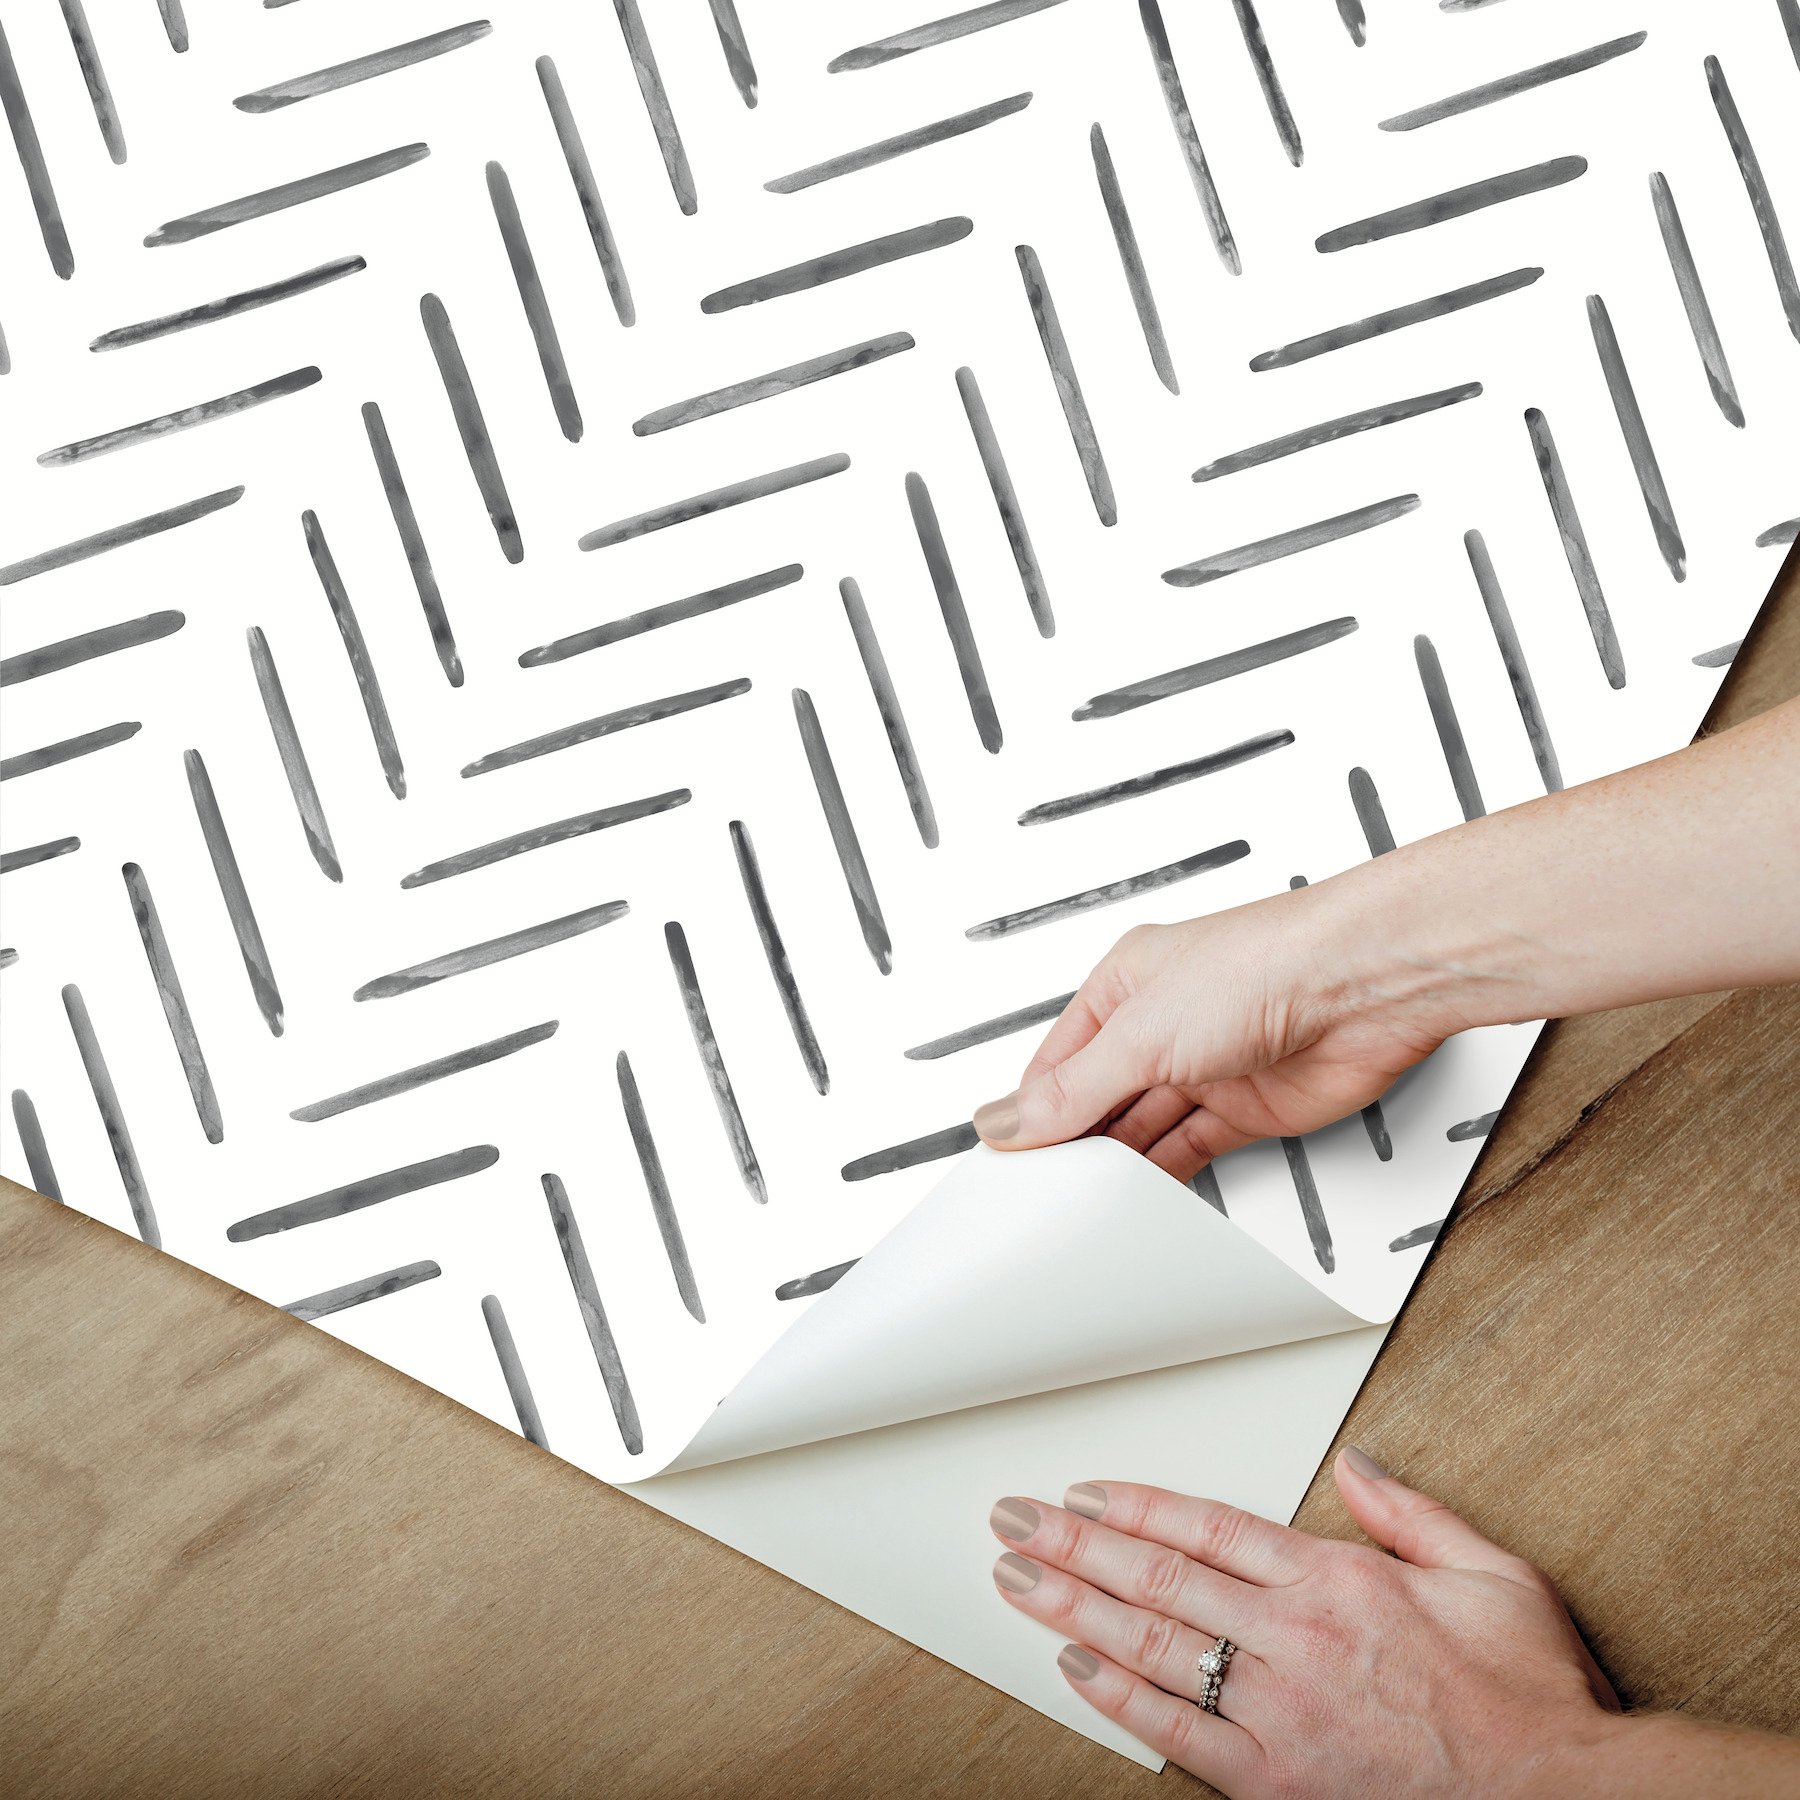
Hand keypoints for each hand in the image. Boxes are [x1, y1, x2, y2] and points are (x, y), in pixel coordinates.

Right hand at [972, 887, 1455, 1181]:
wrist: (1364, 987)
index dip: (1032, 1109)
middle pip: (1100, 1098)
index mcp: (1126, 985)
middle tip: (1042, 1190)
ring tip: (1084, 1202)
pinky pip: (1191, 1148)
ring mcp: (1207, 1066)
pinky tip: (1140, 1197)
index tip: (1007, 1158)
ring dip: (1119, 1163)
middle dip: (1074, 1141)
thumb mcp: (1141, 1033)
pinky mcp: (1248, 1108)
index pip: (1059, 1060)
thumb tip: (1007, 1118)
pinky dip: (1166, 1175)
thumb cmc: (1265, 965)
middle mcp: (1165, 1024)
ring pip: (1144, 1128)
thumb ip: (1074, 1089)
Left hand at [988, 1448, 1624, 1797]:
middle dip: (1074, 1547)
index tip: (1083, 1493)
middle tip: (1014, 1523)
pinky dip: (1120, 1701)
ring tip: (1018, 1581)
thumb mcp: (1491, 1573)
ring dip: (1073, 1611)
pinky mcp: (1279, 1783)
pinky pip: (1179, 1736)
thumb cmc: (1531, 1697)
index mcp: (1337, 1582)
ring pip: (1153, 1648)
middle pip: (1159, 1579)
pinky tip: (1075, 1670)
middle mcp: (1296, 1641)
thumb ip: (1410, 1512)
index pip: (1207, 1527)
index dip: (1134, 1506)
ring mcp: (1281, 1714)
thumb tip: (1355, 1465)